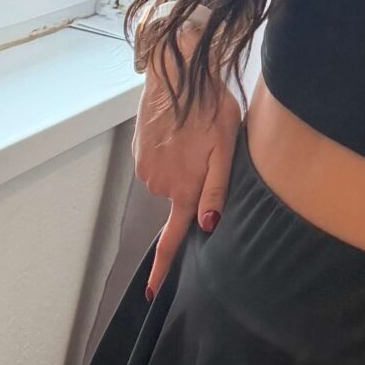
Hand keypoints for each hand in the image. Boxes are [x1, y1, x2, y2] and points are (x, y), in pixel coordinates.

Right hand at [134, 34, 241, 297]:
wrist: (176, 73)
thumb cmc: (209, 107)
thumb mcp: (226, 148)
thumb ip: (217, 188)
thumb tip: (208, 223)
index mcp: (183, 188)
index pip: (171, 237)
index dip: (163, 267)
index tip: (151, 292)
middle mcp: (159, 184)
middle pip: (179, 201)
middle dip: (194, 187)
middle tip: (210, 153)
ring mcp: (146, 169)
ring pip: (171, 181)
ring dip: (184, 167)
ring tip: (197, 138)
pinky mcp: (139, 153)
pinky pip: (160, 165)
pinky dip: (172, 155)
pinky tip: (182, 134)